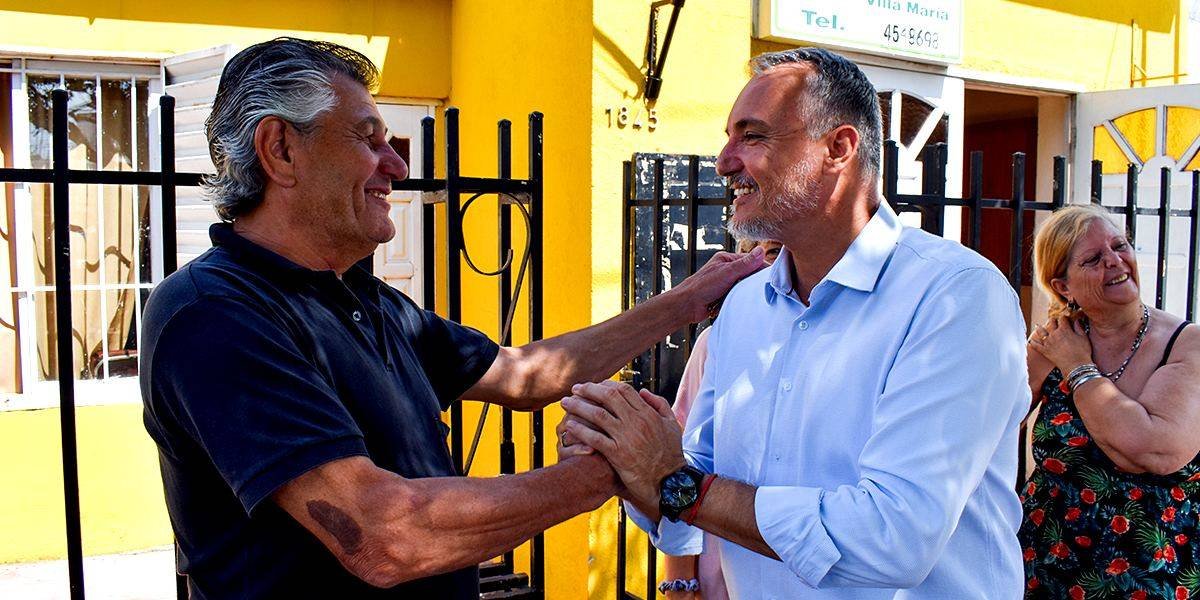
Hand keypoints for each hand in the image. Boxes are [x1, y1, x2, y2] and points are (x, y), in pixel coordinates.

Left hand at [560, 381, 684, 509]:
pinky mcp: (618, 455)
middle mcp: (636, 422)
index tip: (594, 386)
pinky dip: (580, 430)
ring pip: (598, 415)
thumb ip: (659, 405)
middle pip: (608, 397)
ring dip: (579, 406)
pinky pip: (595, 438)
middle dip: (588, 390)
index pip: (624, 390)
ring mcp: (626, 438)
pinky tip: (570, 426)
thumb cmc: (671, 455)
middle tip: (575, 389)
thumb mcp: (672, 425)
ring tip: (566, 403)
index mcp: (648, 413)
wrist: (670, 483)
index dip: (606, 385)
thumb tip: (643, 391)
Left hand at [670, 247, 765, 321]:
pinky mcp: (724, 294)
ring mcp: (725, 282)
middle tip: (766, 288)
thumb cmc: (702, 287)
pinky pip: (739, 295)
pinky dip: (742, 298)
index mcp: (726, 259)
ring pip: (744, 285)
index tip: (773, 276)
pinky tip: (746, 302)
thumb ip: (745, 263)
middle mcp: (726, 269)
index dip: (762, 267)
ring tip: (756, 296)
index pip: (750, 260)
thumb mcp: (727, 273)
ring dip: (748, 291)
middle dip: (755, 281)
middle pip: (749, 273)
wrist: (687, 306)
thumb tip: (761, 251)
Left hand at [1028, 316, 1092, 372]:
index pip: (1062, 319)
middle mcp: (1054, 334)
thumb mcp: (1084, 338)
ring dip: (1039, 327)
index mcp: (1064, 330)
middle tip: (1053, 321)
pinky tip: (1030, 340)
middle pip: (1051, 322)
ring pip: (1040, 331)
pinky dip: (1032, 342)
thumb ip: (1079, 328)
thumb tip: (1077, 321)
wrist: (1076, 366)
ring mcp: (1048, 342)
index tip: (1065, 318)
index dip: (1064, 318)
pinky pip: (1035, 345)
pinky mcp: (1044, 350)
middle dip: (1053, 320)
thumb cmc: (1082, 353)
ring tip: (1038, 325)